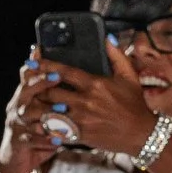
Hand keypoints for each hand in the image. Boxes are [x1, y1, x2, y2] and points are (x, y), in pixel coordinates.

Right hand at [0, 52, 61, 172]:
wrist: (19, 160)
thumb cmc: (39, 131)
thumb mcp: (45, 110)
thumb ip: (56, 93)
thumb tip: (70, 72)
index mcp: (26, 96)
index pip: (27, 76)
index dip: (35, 64)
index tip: (42, 52)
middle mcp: (18, 107)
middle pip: (26, 90)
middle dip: (40, 83)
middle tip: (56, 77)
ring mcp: (17, 124)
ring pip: (27, 113)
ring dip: (45, 110)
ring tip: (62, 109)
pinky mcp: (20, 142)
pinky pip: (31, 139)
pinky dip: (44, 138)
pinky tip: (58, 138)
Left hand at [36, 40, 163, 157]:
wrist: (142, 134)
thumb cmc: (136, 104)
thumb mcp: (130, 77)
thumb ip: (116, 56)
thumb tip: (108, 38)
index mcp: (95, 84)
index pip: (63, 71)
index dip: (44, 65)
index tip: (31, 62)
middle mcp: (86, 101)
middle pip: (50, 91)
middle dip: (37, 88)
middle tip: (28, 86)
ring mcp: (82, 119)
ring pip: (48, 112)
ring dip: (37, 108)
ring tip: (29, 105)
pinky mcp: (81, 134)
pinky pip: (55, 130)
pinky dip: (44, 127)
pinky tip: (38, 125)